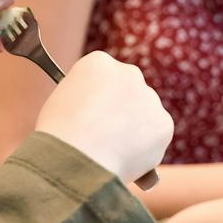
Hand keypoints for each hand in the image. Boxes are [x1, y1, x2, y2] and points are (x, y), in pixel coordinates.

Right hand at [34, 50, 171, 184]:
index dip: (98, 98)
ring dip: (135, 129)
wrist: (78, 159)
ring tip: (113, 153)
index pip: (104, 76)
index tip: (92, 115)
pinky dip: (146, 149)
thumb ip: (82, 99)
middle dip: (122, 109)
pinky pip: (155, 137)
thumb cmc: (59, 136)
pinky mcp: (164, 123)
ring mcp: (149, 97)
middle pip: (129, 90)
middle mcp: (128, 73)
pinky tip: (127, 158)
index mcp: (98, 63)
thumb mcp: (61, 104)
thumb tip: (93, 112)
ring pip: (145, 114)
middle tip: (108, 134)